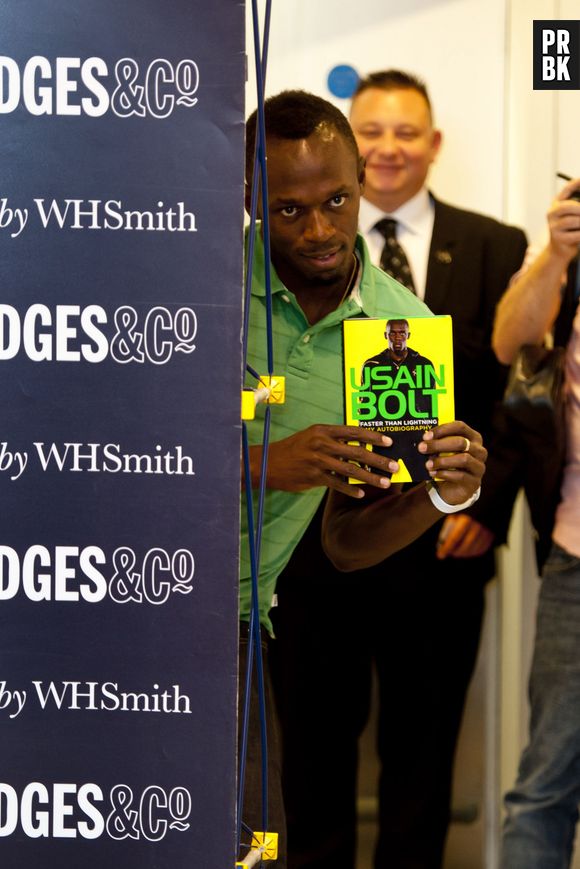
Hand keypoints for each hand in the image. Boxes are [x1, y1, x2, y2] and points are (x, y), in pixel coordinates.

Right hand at [263, 424, 398, 497]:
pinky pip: (336, 484)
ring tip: (385, 483)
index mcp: (323, 431)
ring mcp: (318, 460)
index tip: (389, 442)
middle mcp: (322, 444)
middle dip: (378, 460)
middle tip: (394, 466)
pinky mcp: (313, 476)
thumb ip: (332, 440)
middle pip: (357, 451)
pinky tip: (362, 494)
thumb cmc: (293, 449)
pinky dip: (350, 489)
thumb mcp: (311, 437)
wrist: (267, 462)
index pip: (353, 431)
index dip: (373, 436)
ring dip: (370, 477)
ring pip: (350, 470)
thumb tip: (356, 445)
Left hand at [417, 421, 486, 505]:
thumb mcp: (444, 451)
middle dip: (439, 445)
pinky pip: (460, 476)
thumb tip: (424, 440)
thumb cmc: (448, 464)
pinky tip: (433, 473)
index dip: (443, 430)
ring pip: (463, 459)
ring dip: (442, 461)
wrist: (453, 488)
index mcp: (473, 438)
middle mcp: (479, 450)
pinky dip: (444, 474)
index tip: (426, 436)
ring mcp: (479, 466)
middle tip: (422, 448)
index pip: (460, 427)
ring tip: (427, 464)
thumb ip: (438, 443)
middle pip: (461, 442)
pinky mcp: (475, 482)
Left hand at [436, 515, 494, 559]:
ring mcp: (486, 531)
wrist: (484, 503)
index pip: (454, 538)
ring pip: (474, 549)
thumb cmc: (465, 510)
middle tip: (449, 553)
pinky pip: (482, 548)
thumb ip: (448, 529)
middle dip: (455, 552)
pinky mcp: (492, 535)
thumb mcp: (454, 515)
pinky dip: (473, 552)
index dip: (446, 548)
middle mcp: (477, 526)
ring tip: (457, 552)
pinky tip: (467, 551)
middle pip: (465, 545)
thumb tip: (442, 544)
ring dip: (464, 553)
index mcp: (466, 519)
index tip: (440, 555)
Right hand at [548, 178, 579, 262]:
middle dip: (579, 209)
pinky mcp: (558, 239)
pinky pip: (576, 234)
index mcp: (556, 204)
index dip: (578, 183)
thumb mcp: (574, 215)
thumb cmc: (571, 230)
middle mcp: (552, 213)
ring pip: (573, 221)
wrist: (559, 251)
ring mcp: (553, 227)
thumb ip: (578, 206)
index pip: (567, 188)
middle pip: (568, 206)